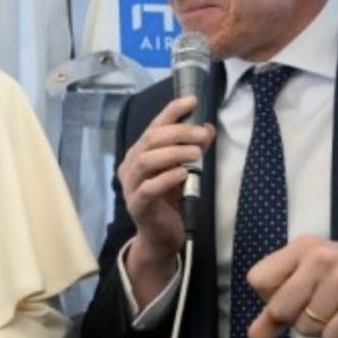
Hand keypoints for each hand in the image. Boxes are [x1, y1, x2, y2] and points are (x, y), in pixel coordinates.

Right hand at [117, 95, 213, 301]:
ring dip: (173, 152)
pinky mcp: (137, 205)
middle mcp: (130, 166)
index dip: (171, 112)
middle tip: (202, 134)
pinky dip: (167, 178)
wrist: (160, 237)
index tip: (192, 100)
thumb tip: (207, 127)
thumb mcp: (182, 170)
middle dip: (179, 132)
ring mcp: (131, 186)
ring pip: (146, 160)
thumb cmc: (169, 201)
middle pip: (150, 140)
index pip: (154, 126)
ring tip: (196, 153)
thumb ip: (191, 149)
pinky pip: (150, 188)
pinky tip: (184, 174)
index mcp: (139, 153)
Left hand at [244, 237, 337, 337]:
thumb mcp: (310, 286)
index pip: (258, 281)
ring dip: (324, 329)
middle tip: (326, 307)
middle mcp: (321, 256)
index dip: (273, 299)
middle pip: (279, 309)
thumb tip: (254, 337)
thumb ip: (276, 312)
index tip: (299, 296)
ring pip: (306, 327)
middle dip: (299, 320)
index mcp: (302, 248)